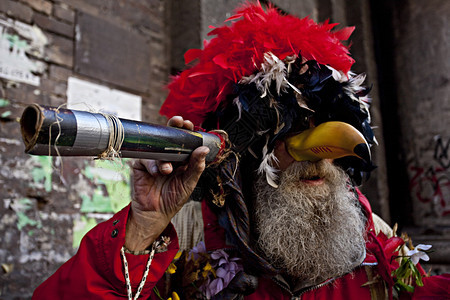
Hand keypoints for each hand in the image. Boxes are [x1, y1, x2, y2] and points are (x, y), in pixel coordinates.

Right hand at [125, 116, 208, 250]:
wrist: (155, 213)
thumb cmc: (173, 198)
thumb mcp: (189, 182)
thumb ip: (196, 166)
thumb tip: (204, 148)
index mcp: (181, 159)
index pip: (184, 141)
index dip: (186, 131)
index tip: (189, 124)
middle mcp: (167, 156)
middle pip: (169, 137)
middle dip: (174, 128)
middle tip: (178, 122)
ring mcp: (153, 159)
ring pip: (158, 147)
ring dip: (164, 157)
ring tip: (167, 170)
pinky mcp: (140, 165)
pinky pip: (146, 158)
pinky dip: (152, 165)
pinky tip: (156, 174)